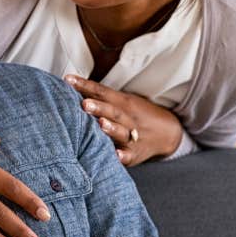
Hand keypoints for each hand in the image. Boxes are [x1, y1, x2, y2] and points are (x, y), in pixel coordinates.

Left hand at [64, 74, 182, 165]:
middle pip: (112, 110)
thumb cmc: (134, 114)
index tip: (68, 80)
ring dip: (111, 128)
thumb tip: (69, 84)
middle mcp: (127, 117)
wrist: (167, 132)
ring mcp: (132, 135)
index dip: (85, 86)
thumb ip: (98, 96)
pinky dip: (123, 155)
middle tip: (84, 104)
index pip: (101, 91)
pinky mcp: (135, 153)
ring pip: (121, 131)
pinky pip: (129, 155)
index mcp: (122, 102)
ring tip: (101, 124)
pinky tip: (116, 155)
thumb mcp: (121, 101)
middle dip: (98, 107)